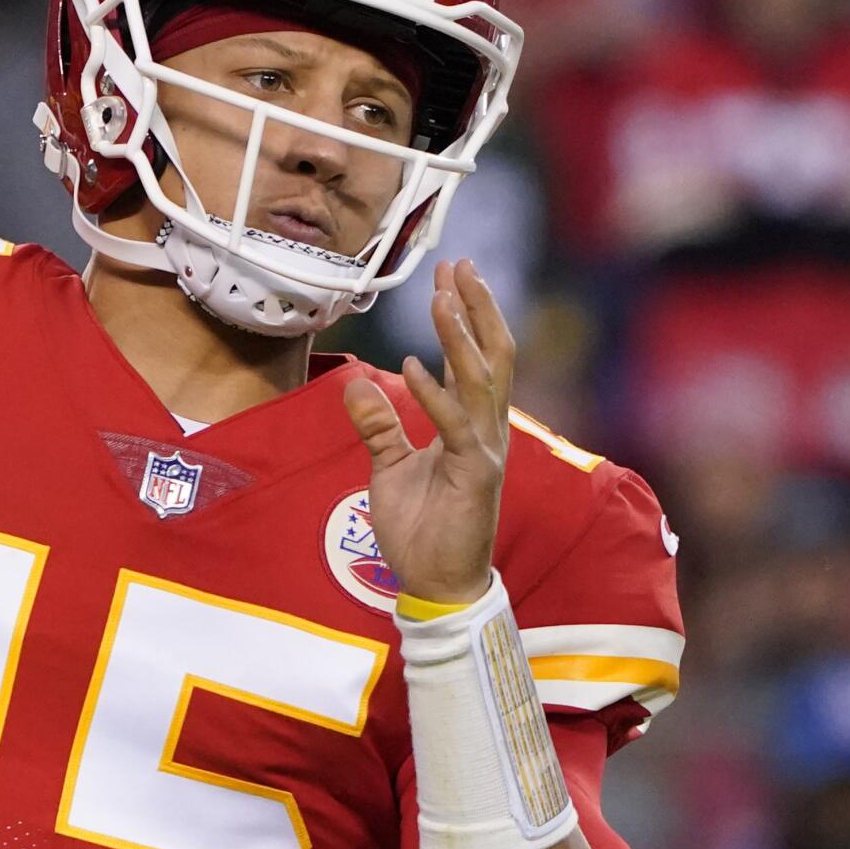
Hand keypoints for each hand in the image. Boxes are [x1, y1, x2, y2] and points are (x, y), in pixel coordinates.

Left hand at [342, 259, 512, 605]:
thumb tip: (358, 384)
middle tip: (460, 264)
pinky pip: (455, 426)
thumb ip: (380, 426)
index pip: (474, 358)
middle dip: (477, 308)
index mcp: (471, 425)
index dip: (466, 315)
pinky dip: (434, 394)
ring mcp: (485, 451)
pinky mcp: (475, 476)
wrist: (437, 584)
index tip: (452, 275)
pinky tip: (413, 364)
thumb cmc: (421, 529)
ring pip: (479, 381)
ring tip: (443, 296)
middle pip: (491, 356)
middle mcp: (486, 430)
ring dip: (460, 336)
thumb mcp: (390, 468)